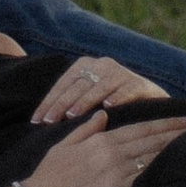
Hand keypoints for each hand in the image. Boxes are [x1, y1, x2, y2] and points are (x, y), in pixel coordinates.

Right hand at [19, 106, 185, 186]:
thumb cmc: (47, 176)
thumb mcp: (63, 145)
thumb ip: (86, 129)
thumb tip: (103, 116)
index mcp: (100, 139)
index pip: (139, 128)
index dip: (162, 123)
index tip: (180, 120)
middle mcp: (111, 151)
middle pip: (150, 139)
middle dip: (173, 132)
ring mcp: (114, 171)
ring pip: (150, 156)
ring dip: (171, 149)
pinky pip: (142, 179)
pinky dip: (159, 171)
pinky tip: (173, 168)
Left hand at [31, 53, 167, 122]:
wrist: (150, 101)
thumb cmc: (112, 103)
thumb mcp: (89, 98)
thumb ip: (69, 104)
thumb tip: (39, 121)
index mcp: (86, 65)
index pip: (63, 84)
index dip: (48, 102)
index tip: (35, 121)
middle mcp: (102, 65)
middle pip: (77, 86)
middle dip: (61, 104)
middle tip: (49, 122)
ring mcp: (121, 73)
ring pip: (99, 87)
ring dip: (85, 101)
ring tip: (71, 115)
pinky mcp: (139, 83)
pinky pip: (126, 90)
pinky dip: (118, 97)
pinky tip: (108, 106)